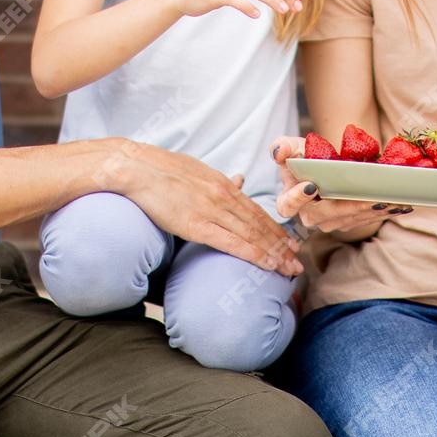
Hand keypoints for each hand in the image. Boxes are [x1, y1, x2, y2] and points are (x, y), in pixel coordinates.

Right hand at [100, 139, 299, 276]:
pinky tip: (267, 264)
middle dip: (281, 245)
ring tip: (288, 268)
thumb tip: (240, 180)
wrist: (137, 167)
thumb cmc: (161, 170)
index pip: (256, 211)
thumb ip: (221, 181)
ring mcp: (212, 210)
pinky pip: (232, 242)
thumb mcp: (198, 170)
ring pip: (252, 235)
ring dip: (273, 253)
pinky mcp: (197, 224)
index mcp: (223, 184)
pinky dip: (253, 253)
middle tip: (298, 263)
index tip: (290, 243)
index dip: (276, 229)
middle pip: (260, 225)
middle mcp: (224, 196)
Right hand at [271, 137, 411, 235]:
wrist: (323, 167)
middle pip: (328, 215)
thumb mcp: (293, 147)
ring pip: (351, 219)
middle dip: (350, 207)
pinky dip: (381, 212)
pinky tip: (398, 204)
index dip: (299, 199)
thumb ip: (283, 147)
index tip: (312, 187)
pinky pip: (365, 220)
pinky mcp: (349, 222)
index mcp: (289, 200)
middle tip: (369, 198)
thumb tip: (279, 152)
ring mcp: (330, 222)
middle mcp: (309, 216)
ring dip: (371, 211)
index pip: (288, 205)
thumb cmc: (305, 156)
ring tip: (390, 199)